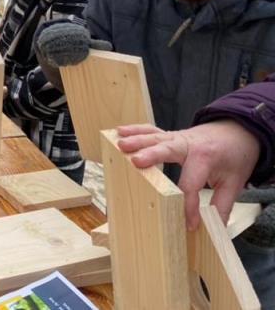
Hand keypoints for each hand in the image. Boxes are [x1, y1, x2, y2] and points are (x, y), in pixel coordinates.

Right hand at [116, 121, 260, 229]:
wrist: (237, 132)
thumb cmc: (234, 156)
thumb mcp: (234, 182)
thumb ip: (222, 204)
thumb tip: (213, 227)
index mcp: (206, 157)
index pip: (192, 183)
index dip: (189, 205)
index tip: (189, 224)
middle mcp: (188, 144)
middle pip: (167, 150)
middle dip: (151, 156)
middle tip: (136, 162)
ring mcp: (177, 137)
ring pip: (154, 137)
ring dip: (136, 141)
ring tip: (121, 145)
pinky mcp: (170, 135)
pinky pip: (151, 130)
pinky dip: (135, 130)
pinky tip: (120, 132)